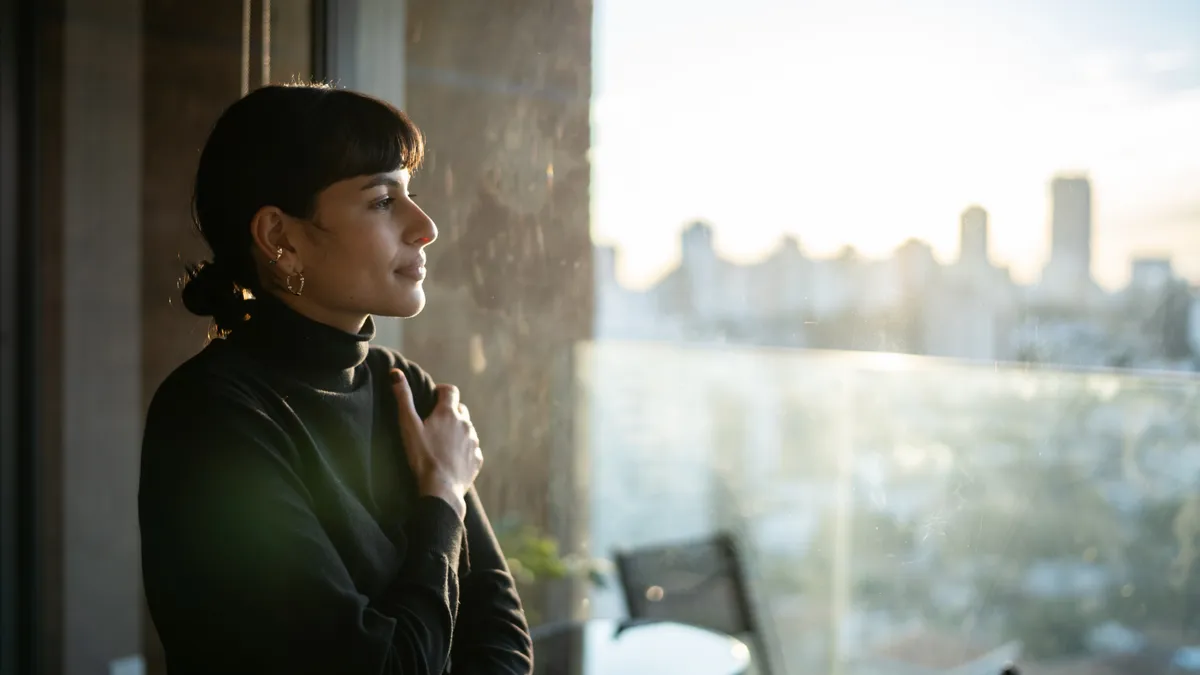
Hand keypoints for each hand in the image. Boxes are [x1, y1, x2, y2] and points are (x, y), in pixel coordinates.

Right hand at [391, 369, 482, 519]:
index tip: (433, 397)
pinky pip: (472, 449)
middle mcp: (465, 424)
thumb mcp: (408, 426)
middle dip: (450, 411)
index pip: (451, 390)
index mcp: (449, 413)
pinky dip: (464, 450)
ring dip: (457, 431)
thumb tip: (396, 373)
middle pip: (460, 409)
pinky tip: (451, 459)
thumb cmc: (422, 457)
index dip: (442, 391)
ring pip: (467, 429)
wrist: (441, 489)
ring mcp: (473, 442)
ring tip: (442, 443)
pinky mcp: (477, 459)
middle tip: (435, 423)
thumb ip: (403, 398)